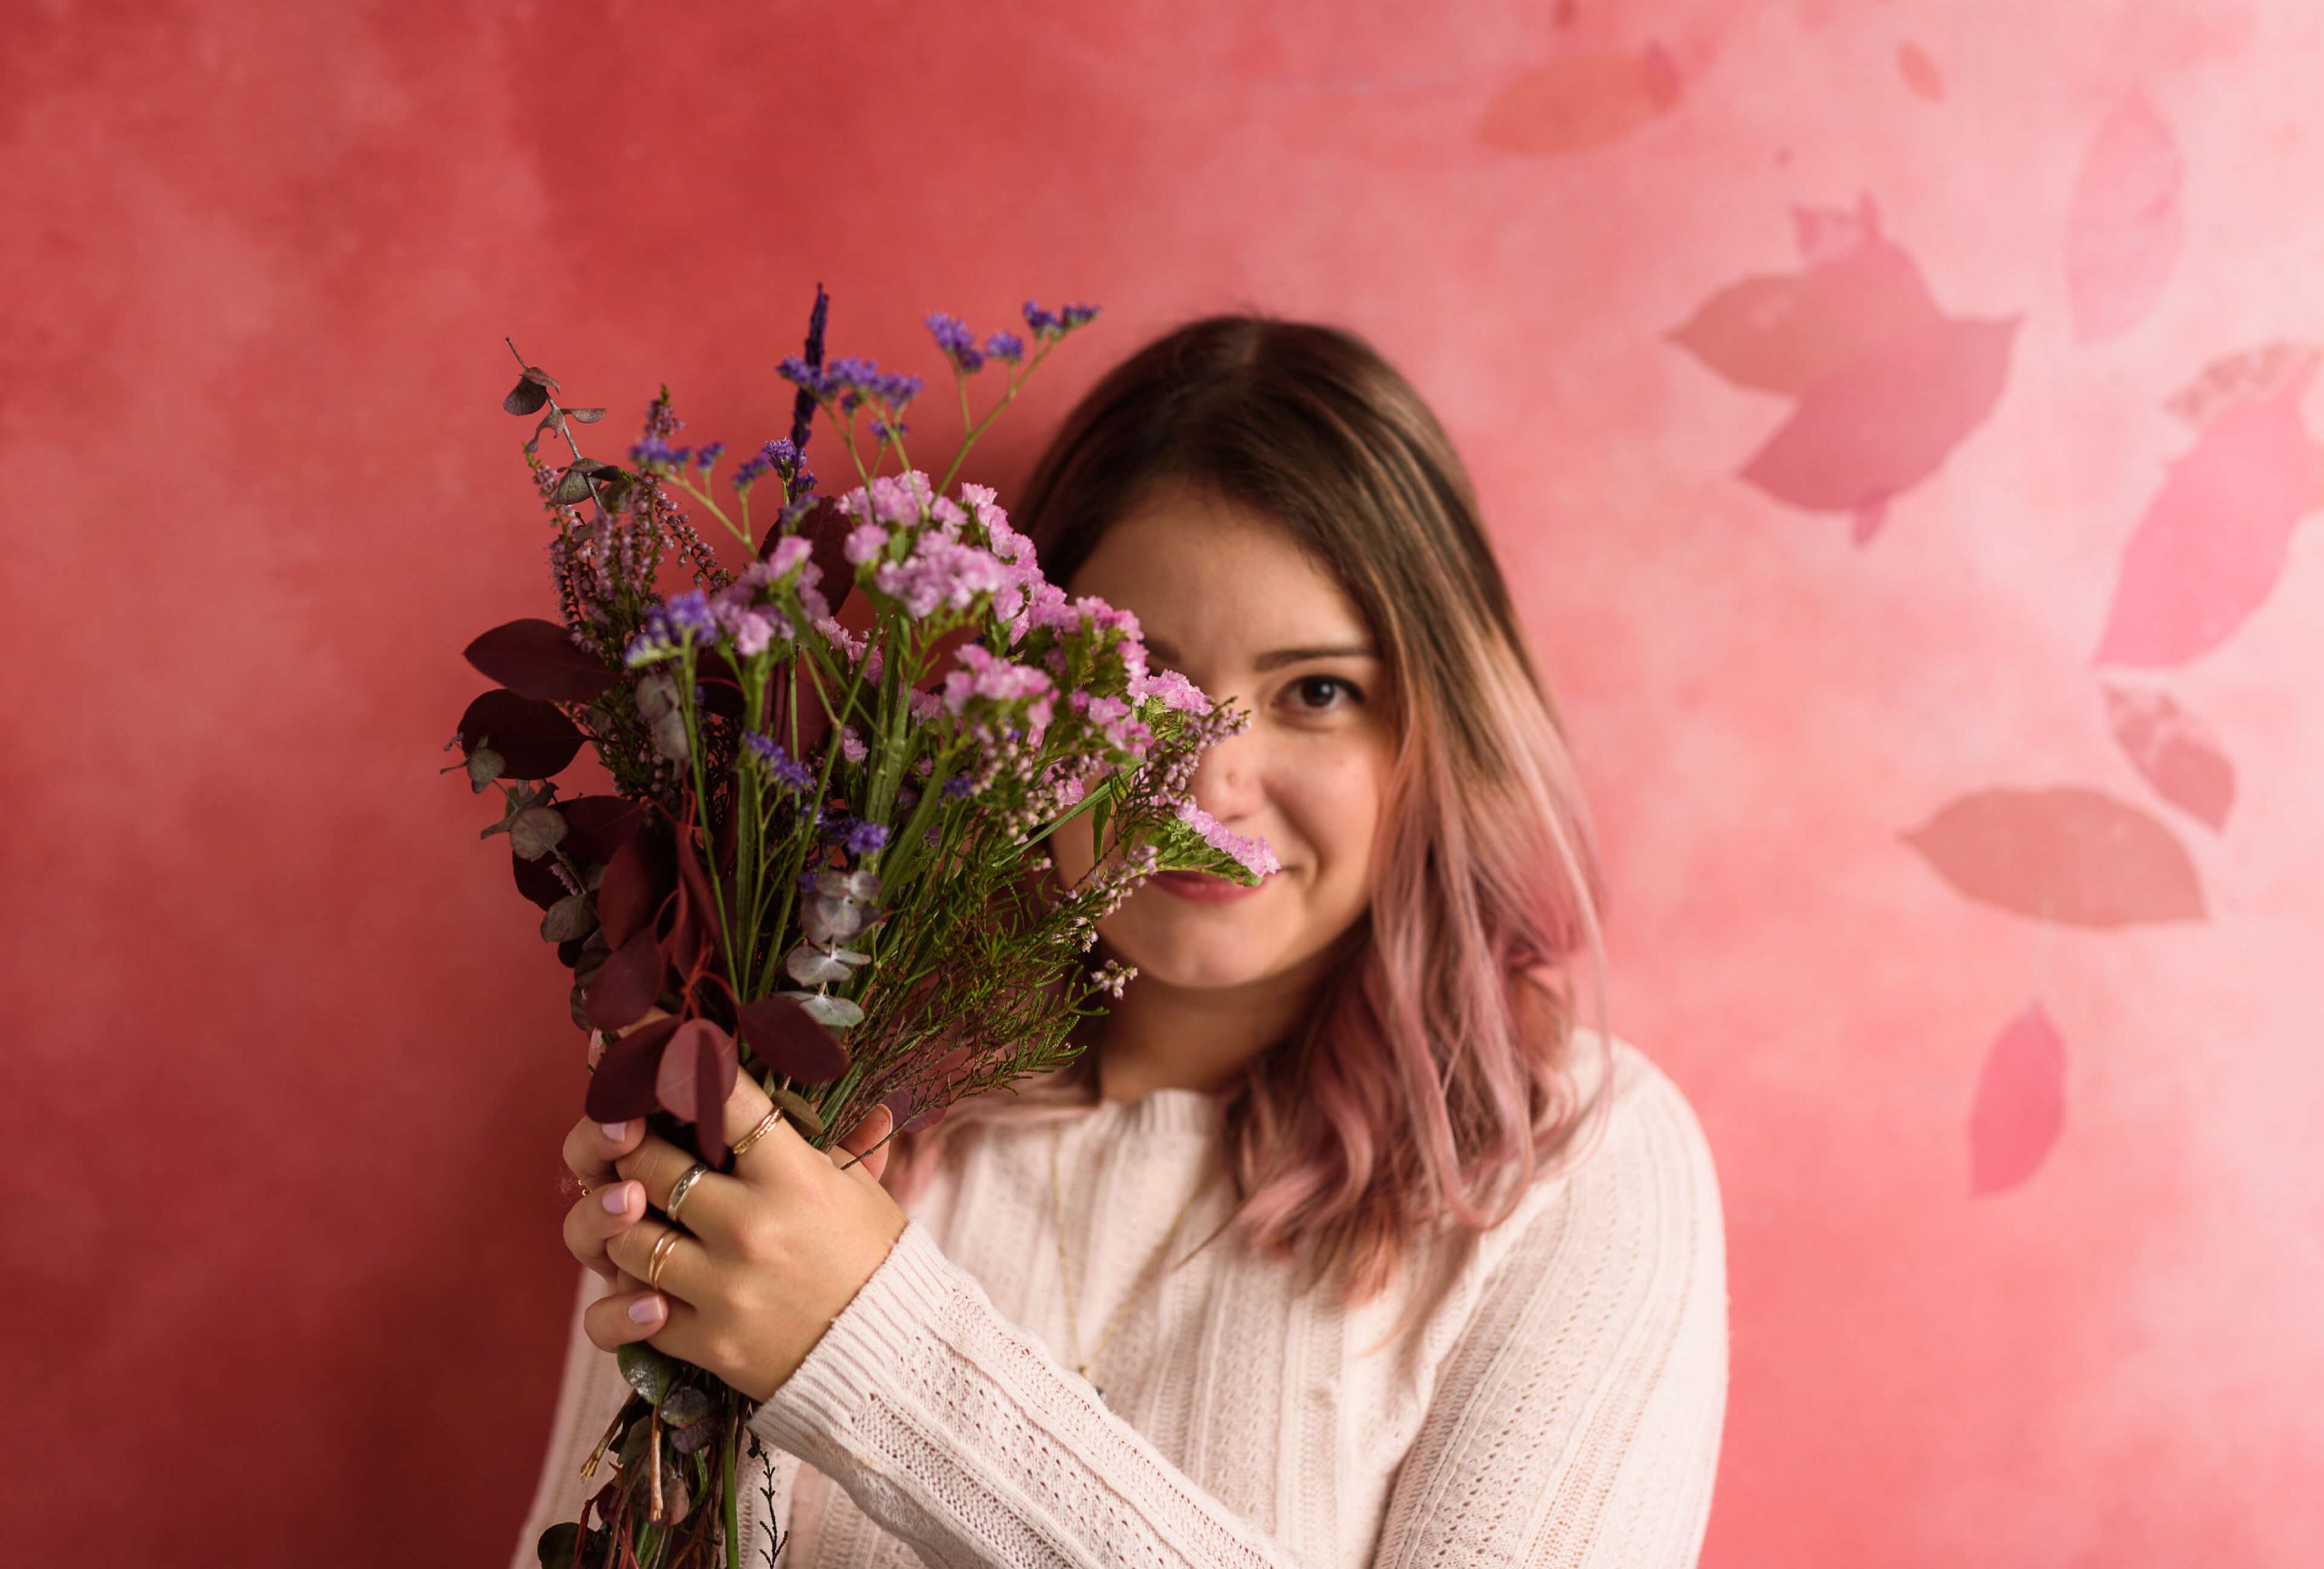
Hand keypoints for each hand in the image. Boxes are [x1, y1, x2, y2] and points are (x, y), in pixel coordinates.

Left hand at [557, 1014, 906, 1402]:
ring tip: (632, 1215)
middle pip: (648, 1164)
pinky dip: (619, 1304)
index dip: (670, 1053)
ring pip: (625, 1238)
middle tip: (622, 1135)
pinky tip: (635, 1290)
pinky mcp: (706, 1342)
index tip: (634, 1026)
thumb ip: (841, 1145)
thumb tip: (868, 1096)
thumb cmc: (879, 1263)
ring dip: (617, 1223)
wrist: (896, 1361)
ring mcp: (724, 1286)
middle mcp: (751, 1225)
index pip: (719, 1095)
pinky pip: (625, 1317)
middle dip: (626, 1145)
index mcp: (793, 1175)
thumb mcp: (862, 1193)